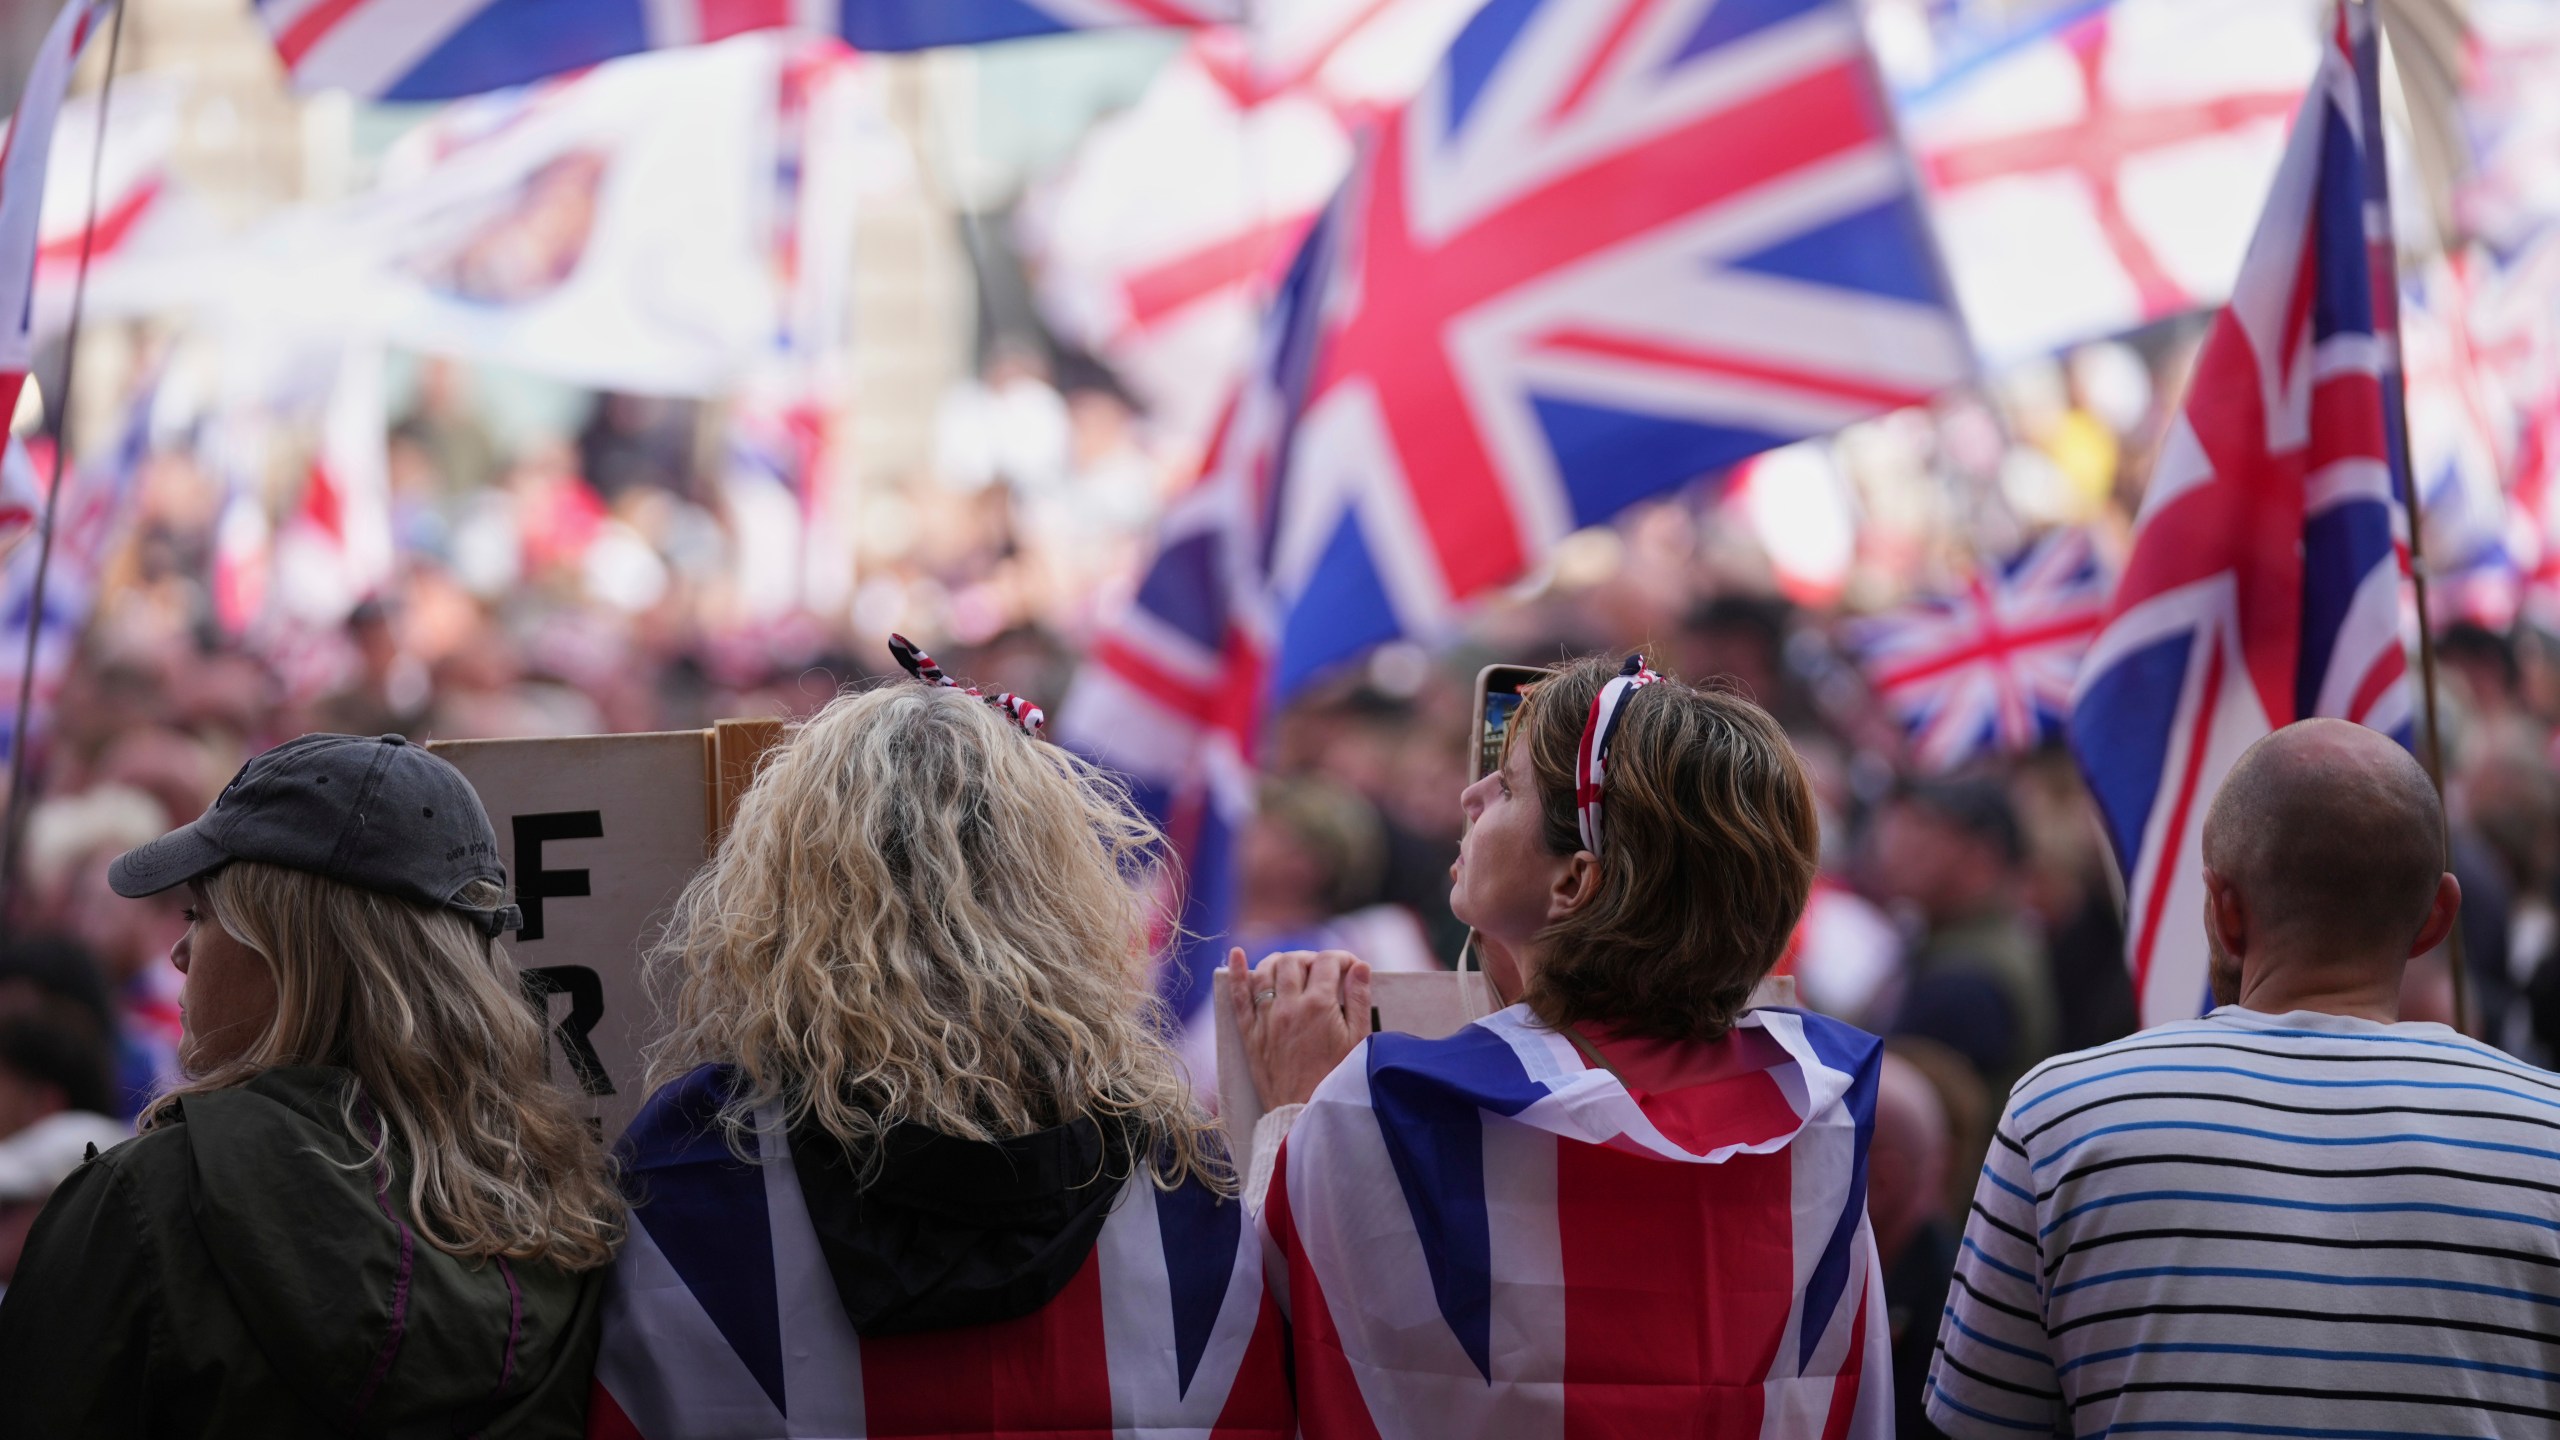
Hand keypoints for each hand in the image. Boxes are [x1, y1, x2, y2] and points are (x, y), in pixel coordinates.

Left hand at [1226, 946, 1372, 1108]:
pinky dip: (1236, 971)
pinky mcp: (1250, 1033)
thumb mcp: (1359, 1041)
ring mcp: (1266, 1018)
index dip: (1342, 958)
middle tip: (1323, 970)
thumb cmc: (1337, 1079)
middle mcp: (1289, 1006)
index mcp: (1319, 1006)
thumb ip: (1360, 1000)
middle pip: (1295, 960)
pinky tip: (1236, 953)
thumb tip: (1361, 968)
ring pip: (1266, 970)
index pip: (1328, 962)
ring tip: (1294, 967)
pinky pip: (1238, 996)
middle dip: (1312, 958)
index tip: (1350, 967)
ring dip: (1281, 961)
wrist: (1304, 1114)